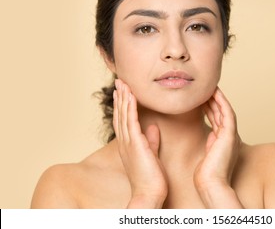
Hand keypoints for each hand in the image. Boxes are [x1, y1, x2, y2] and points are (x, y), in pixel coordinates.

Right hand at [113, 79, 167, 207]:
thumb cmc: (151, 177)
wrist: (149, 193)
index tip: (123, 91)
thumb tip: (153, 127)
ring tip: (122, 83)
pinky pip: (131, 121)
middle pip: (120, 114)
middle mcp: (125, 141)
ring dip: (123, 98)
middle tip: (119, 82)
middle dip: (120, 97)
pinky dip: (129, 106)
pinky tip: (130, 95)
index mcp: (128, 144)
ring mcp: (128, 142)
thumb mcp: (151, 154)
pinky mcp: (135, 144)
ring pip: (123, 115)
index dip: (122, 104)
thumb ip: (151, 140)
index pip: (123, 120)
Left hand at [194, 87, 242, 207]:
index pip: (218, 120)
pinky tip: (215, 93)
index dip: (211, 108)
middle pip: (222, 113)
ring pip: (225, 111)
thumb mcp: (207, 154)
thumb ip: (210, 143)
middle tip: (206, 89)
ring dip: (218, 98)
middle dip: (214, 101)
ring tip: (210, 87)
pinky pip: (227, 113)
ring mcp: (231, 135)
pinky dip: (222, 102)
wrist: (211, 184)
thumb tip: (209, 134)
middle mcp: (230, 137)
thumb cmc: (206, 174)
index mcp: (225, 141)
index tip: (203, 99)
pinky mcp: (230, 135)